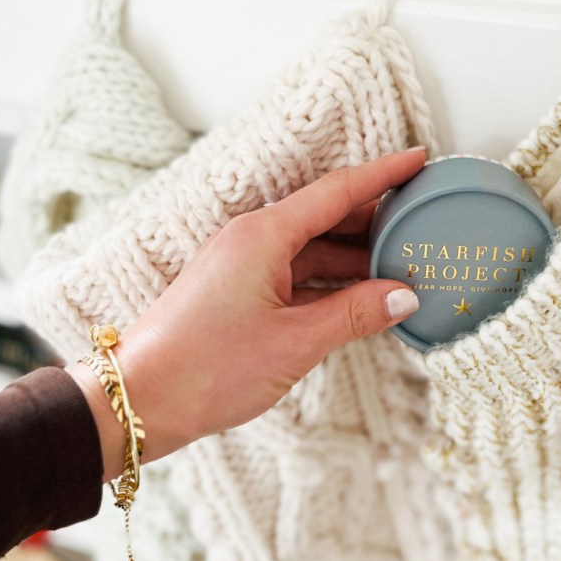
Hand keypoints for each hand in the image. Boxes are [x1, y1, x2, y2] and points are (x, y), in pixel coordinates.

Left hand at [68, 148, 425, 480]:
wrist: (139, 400)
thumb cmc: (207, 367)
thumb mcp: (295, 341)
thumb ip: (355, 313)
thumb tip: (404, 296)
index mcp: (264, 235)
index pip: (337, 191)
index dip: (383, 174)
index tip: (418, 159)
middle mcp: (254, 240)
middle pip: (327, 216)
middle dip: (376, 217)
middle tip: (421, 217)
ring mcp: (245, 265)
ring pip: (314, 248)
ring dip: (356, 255)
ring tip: (402, 261)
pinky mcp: (240, 290)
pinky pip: (297, 273)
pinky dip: (332, 281)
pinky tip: (362, 295)